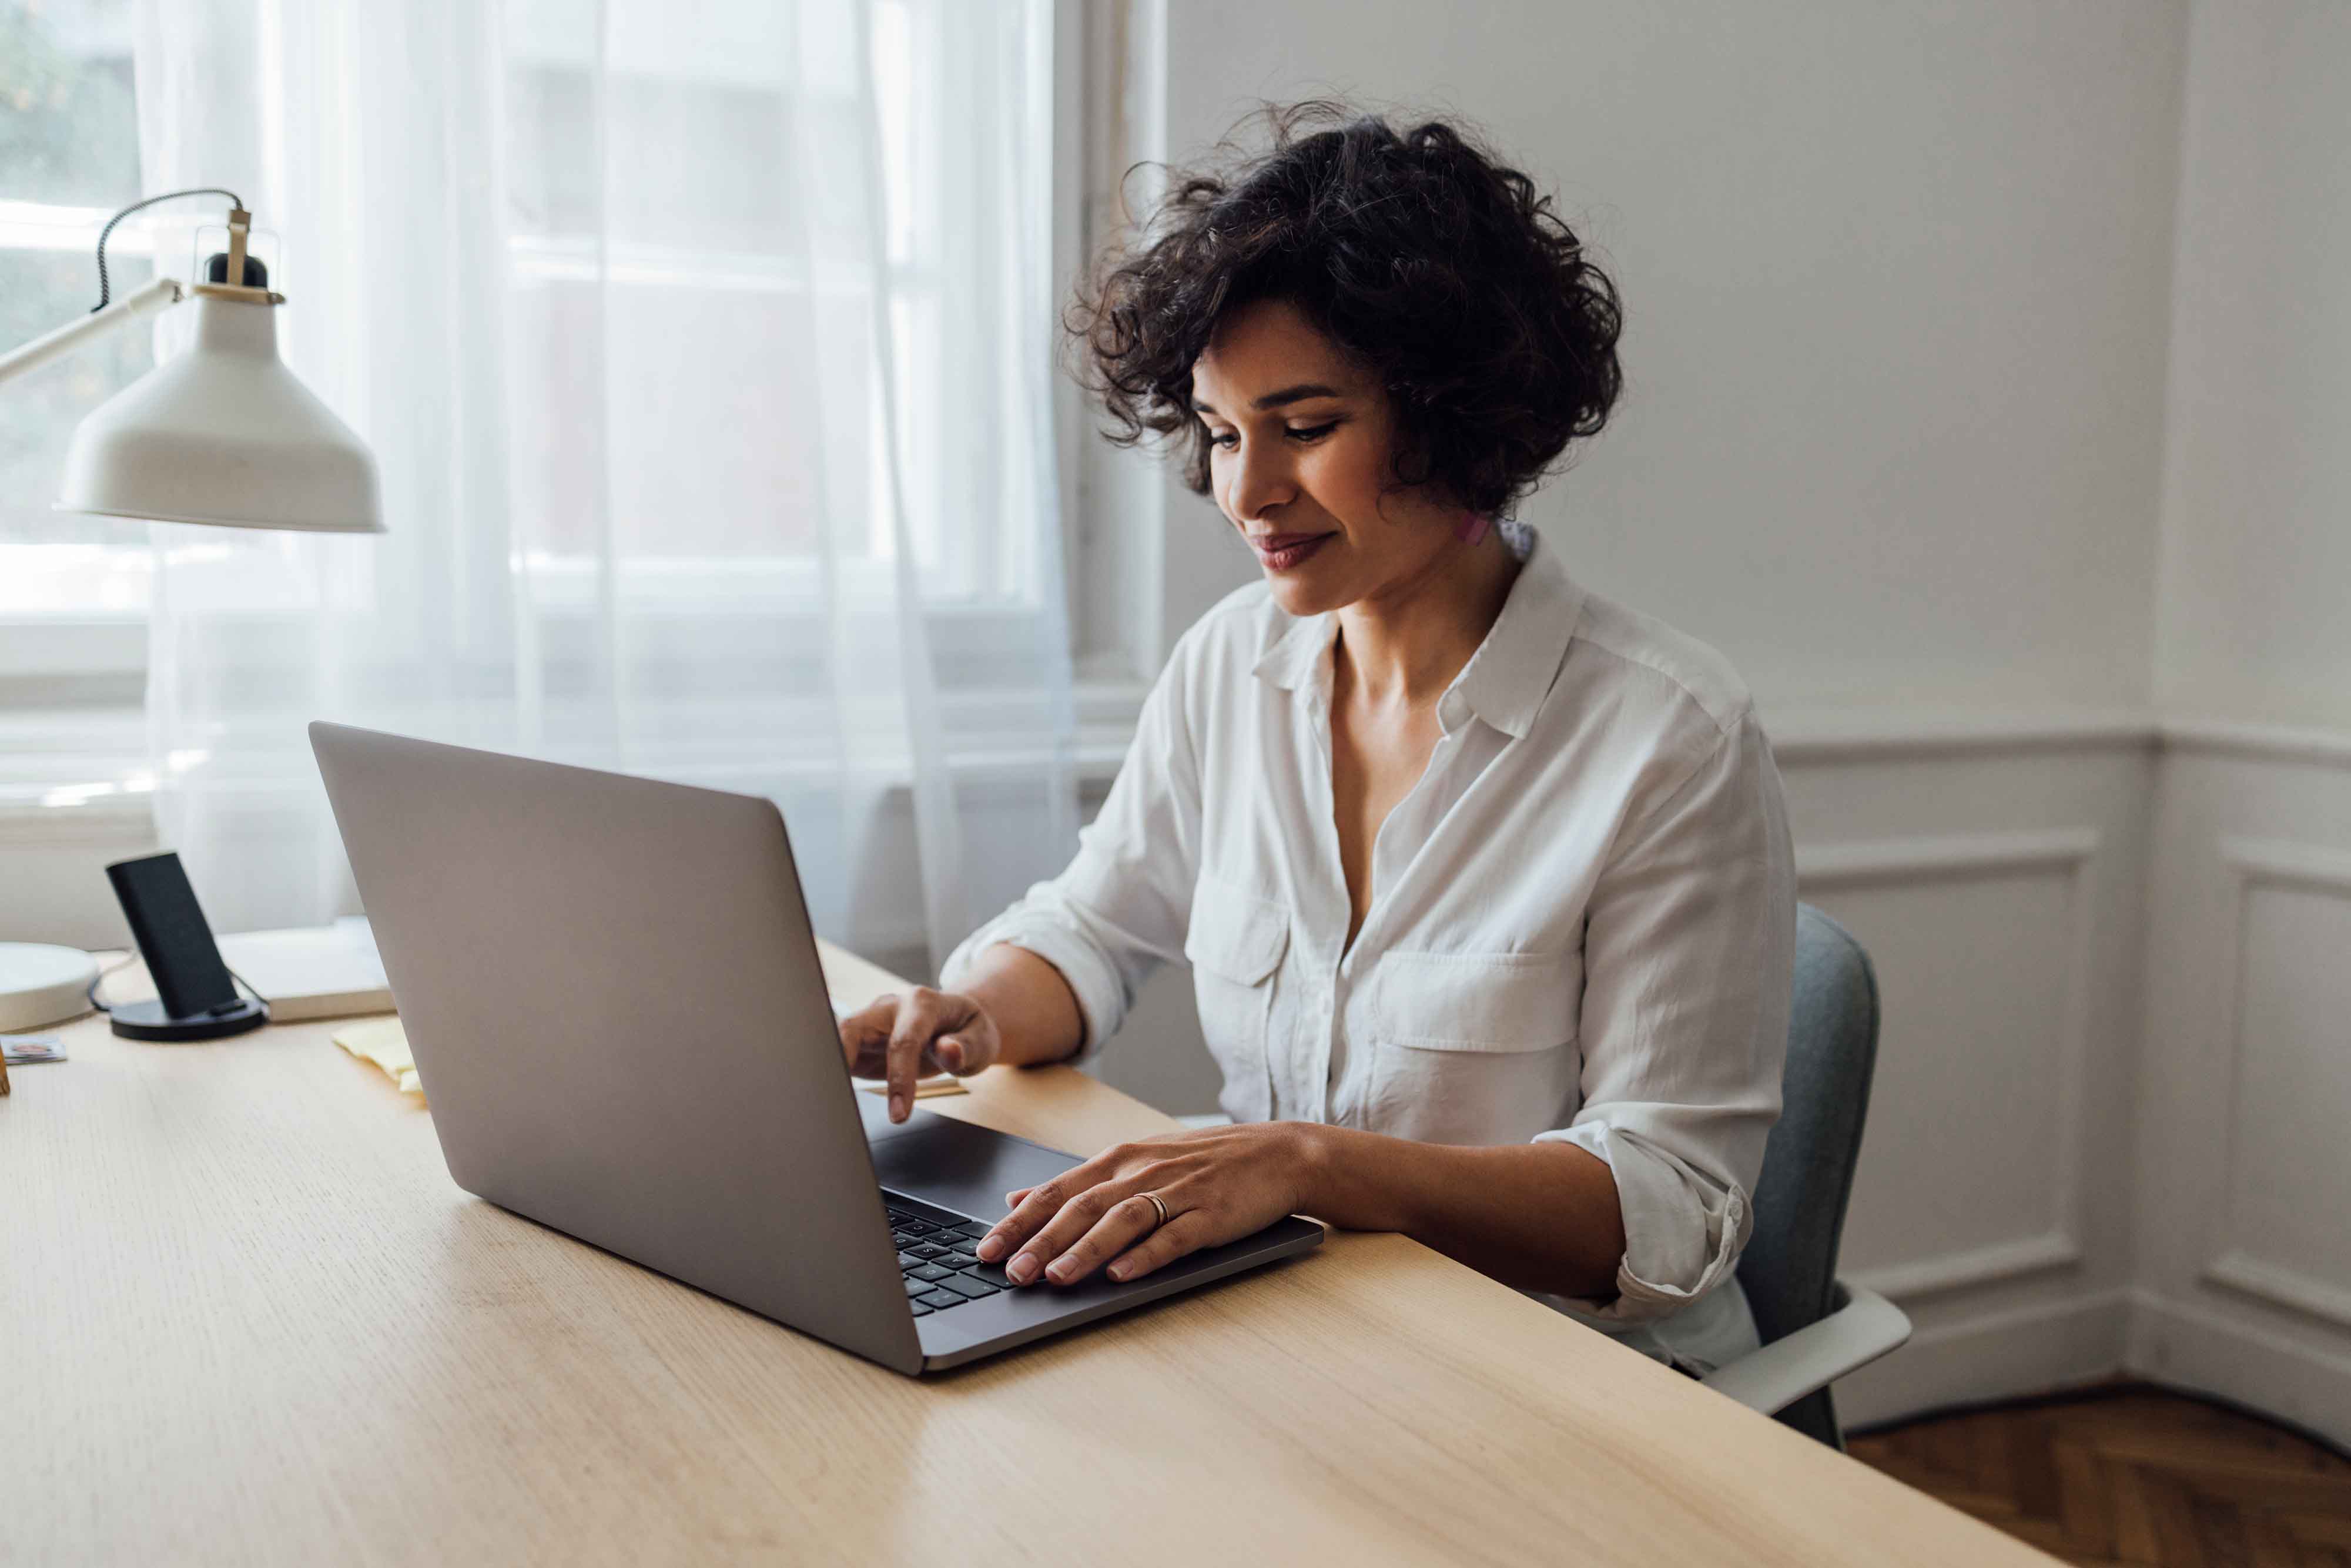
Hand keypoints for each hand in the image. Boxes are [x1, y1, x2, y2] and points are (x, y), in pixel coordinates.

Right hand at [838, 987, 1001, 1122]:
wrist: (960, 1024)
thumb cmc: (970, 1031)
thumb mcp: (981, 1040)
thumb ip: (966, 1046)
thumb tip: (949, 1050)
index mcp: (922, 1004)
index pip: (904, 1041)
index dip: (899, 1078)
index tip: (899, 1115)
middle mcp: (890, 1007)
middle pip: (853, 1028)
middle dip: (841, 1060)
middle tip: (838, 1100)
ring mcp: (871, 1021)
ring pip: (838, 1037)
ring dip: (830, 1067)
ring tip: (828, 1101)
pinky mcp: (860, 1040)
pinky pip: (839, 1053)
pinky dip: (832, 1073)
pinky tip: (830, 1098)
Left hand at [974, 1122, 1314, 1287]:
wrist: (1277, 1153)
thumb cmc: (1202, 1162)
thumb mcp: (1136, 1161)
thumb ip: (1078, 1183)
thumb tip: (1019, 1198)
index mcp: (1119, 1159)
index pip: (1056, 1191)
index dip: (1019, 1221)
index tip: (986, 1249)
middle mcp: (1142, 1171)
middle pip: (1082, 1206)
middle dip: (1042, 1240)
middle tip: (1010, 1272)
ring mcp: (1179, 1191)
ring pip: (1122, 1220)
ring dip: (1085, 1250)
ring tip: (1055, 1278)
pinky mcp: (1212, 1213)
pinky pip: (1174, 1236)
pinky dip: (1146, 1255)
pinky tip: (1123, 1274)